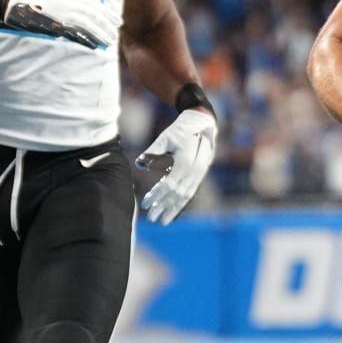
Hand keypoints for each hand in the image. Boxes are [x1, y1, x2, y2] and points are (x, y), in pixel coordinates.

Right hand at [0, 0, 117, 49]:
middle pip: (93, 15)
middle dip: (107, 25)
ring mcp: (61, 15)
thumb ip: (74, 2)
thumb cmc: (34, 1)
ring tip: (110, 41)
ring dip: (100, 33)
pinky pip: (73, 33)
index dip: (107, 13)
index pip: (94, 5)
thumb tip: (92, 4)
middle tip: (117, 33)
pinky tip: (94, 46)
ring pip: (87, 25)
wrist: (14, 4)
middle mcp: (67, 5)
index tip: (118, 20)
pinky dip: (85, 39)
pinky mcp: (54, 24)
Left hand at [137, 108, 216, 223]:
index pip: (170, 184)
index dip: (157, 195)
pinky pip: (191, 192)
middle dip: (164, 207)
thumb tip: (138, 164)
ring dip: (173, 208)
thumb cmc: (182, 129)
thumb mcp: (166, 137)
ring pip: (186, 195)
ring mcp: (200, 173)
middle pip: (178, 194)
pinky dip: (181, 203)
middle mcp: (196, 169)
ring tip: (162, 220)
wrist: (203, 122)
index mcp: (187, 160)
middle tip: (151, 218)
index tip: (145, 205)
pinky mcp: (200, 175)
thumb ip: (153, 151)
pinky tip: (172, 211)